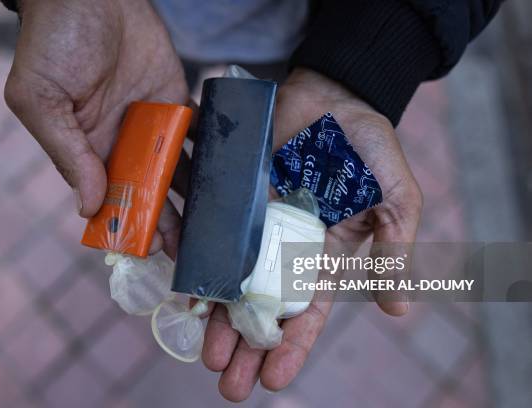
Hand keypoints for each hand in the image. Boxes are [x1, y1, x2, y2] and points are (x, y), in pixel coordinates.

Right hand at [4, 0, 187, 253]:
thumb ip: (66, 153)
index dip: (125, 224)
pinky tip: (227, 181)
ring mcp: (152, 125)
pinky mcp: (176, 102)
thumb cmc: (53, 44)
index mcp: (86, 150)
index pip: (108, 198)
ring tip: (211, 228)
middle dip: (165, 221)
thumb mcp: (41, 100)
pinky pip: (196, 135)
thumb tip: (87, 206)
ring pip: (176, 171)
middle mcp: (121, 144)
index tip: (144, 251)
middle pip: (147, 192)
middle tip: (186, 250)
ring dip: (192, 199)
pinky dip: (212, 156)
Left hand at [201, 68, 422, 400]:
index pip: (307, 311)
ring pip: (232, 279)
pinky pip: (214, 233)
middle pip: (263, 306)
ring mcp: (256, 222)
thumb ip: (395, 251)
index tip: (273, 380)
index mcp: (324, 253)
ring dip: (219, 318)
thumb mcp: (397, 200)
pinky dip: (201, 261)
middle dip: (247, 345)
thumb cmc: (371, 146)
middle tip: (227, 384)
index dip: (292, 346)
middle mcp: (285, 245)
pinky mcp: (234, 195)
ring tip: (205, 355)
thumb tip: (398, 309)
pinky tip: (186, 293)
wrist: (335, 95)